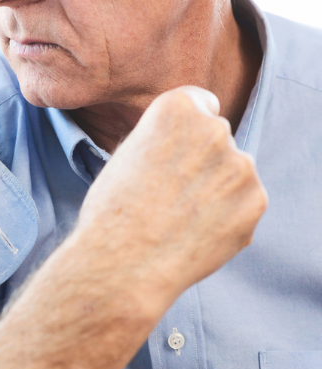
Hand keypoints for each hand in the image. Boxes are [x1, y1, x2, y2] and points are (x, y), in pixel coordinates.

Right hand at [76, 86, 267, 312]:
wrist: (122, 264)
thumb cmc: (112, 213)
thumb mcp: (125, 156)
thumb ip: (162, 140)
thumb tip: (184, 144)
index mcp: (177, 108)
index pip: (201, 103)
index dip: (186, 131)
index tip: (175, 153)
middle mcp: (215, 128)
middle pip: (218, 139)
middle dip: (202, 161)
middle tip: (170, 194)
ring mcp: (241, 166)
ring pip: (233, 173)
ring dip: (216, 190)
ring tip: (179, 219)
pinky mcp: (256, 201)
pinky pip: (244, 203)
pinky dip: (227, 218)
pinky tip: (196, 234)